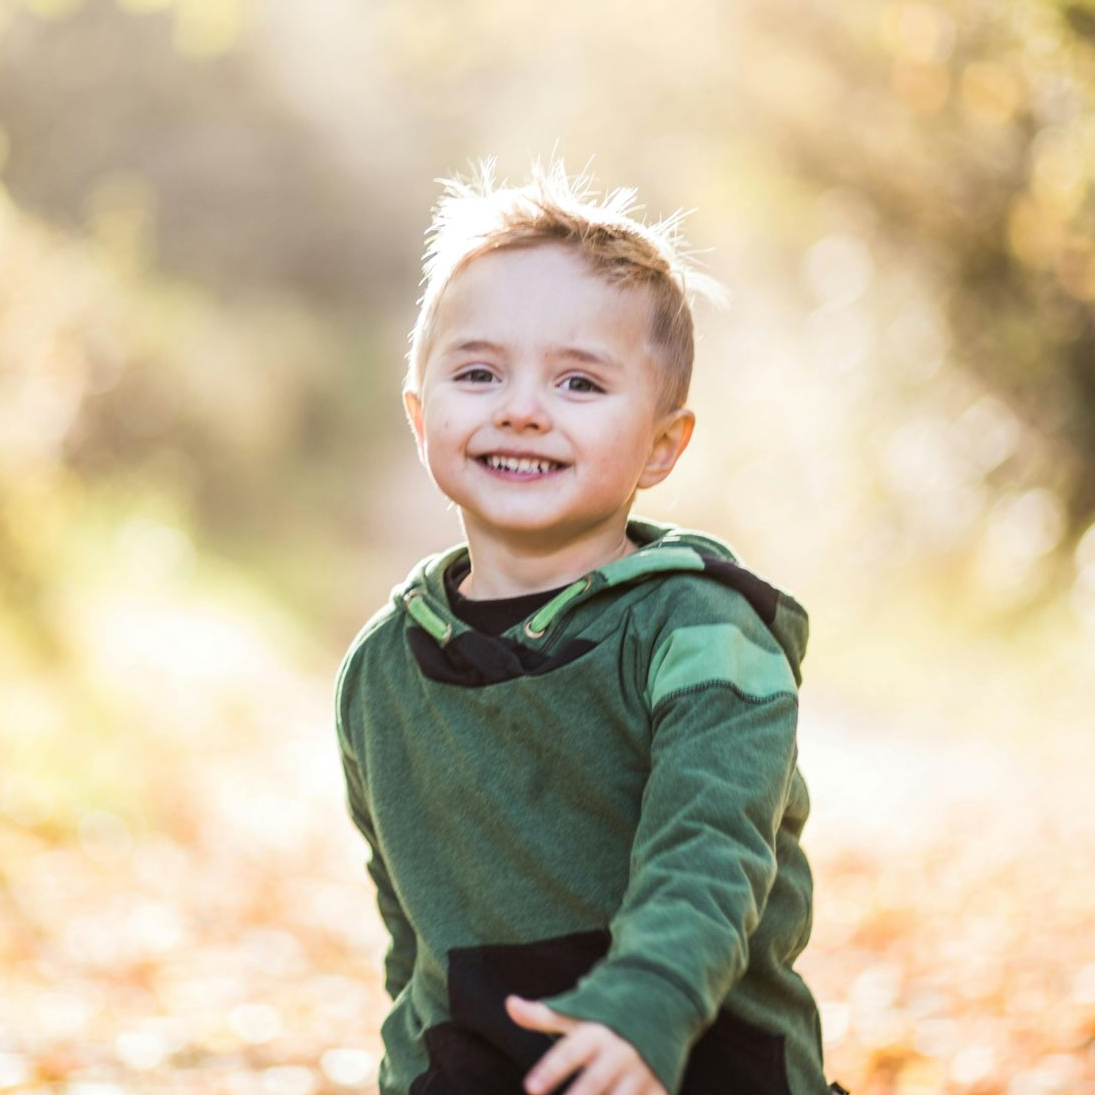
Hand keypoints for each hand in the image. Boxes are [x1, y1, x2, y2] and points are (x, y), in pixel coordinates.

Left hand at [505, 995, 668, 1094]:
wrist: (661, 1002)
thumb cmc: (607, 1014)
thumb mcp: (578, 1013)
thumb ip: (544, 1015)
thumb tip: (509, 1003)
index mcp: (598, 1032)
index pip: (569, 1053)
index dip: (550, 1071)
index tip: (529, 1088)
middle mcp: (621, 1052)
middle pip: (595, 1081)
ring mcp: (643, 1072)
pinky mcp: (660, 1087)